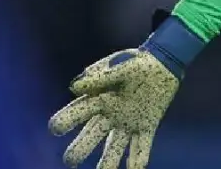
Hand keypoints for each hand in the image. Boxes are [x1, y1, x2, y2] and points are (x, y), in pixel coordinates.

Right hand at [49, 49, 178, 168]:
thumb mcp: (121, 65)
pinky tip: (136, 168)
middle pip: (92, 135)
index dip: (66, 120)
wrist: (164, 63)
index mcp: (100, 99)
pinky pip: (142, 144)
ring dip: (109, 162)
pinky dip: (139, 157)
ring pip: (114, 146)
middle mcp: (110, 115)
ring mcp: (129, 122)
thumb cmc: (137, 63)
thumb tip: (74, 87)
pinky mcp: (148, 125)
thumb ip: (100, 75)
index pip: (78, 112)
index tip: (56, 128)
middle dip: (80, 148)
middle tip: (71, 160)